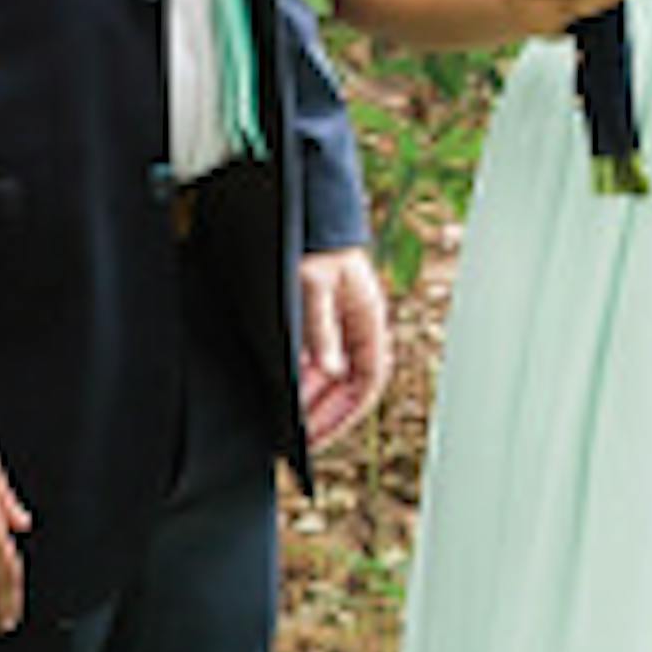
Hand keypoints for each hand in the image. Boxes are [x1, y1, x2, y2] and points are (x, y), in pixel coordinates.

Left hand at [297, 248, 394, 451]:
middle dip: (324, 414)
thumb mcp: (314, 284)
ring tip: (286, 421)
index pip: (366, 382)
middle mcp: (357, 327)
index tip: (319, 437)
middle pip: (347, 385)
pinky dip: (302, 379)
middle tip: (297, 439)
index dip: (345, 414)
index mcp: (368, 321)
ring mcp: (340, 324)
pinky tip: (283, 389)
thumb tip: (329, 369)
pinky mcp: (319, 319)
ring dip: (311, 399)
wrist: (307, 212)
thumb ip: (321, 328)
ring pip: (330, 375)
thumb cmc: (315, 243)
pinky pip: (316, 359)